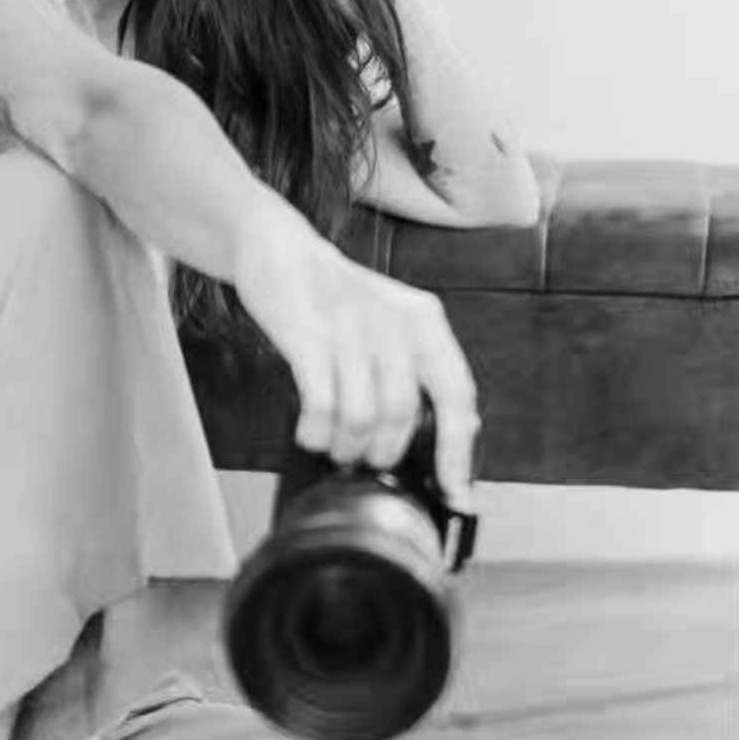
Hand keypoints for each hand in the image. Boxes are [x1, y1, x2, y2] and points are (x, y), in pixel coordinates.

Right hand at [234, 205, 480, 506]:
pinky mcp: (308, 337)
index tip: (455, 491)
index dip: (458, 450)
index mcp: (423, 320)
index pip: (457, 393)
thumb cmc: (335, 294)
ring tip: (336, 448)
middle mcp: (393, 322)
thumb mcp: (390, 318)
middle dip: (385, 452)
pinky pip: (321, 405)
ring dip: (347, 447)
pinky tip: (310, 432)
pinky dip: (316, 432)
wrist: (279, 249)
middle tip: (367, 461)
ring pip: (363, 416)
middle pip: (403, 413)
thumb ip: (421, 366)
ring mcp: (351, 328)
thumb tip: (460, 427)